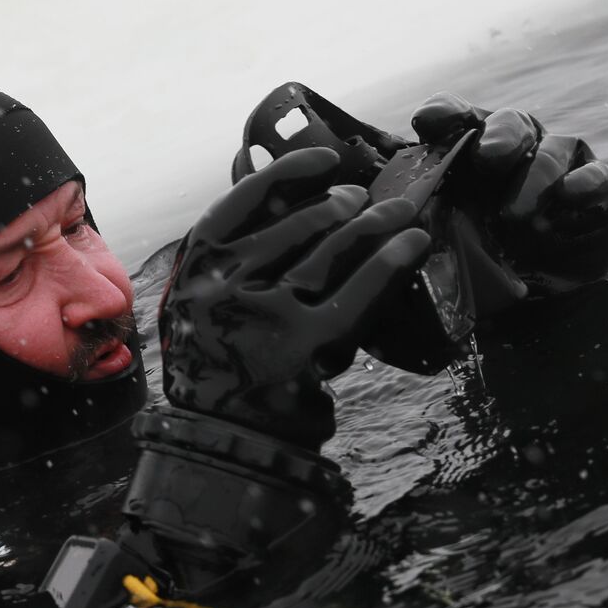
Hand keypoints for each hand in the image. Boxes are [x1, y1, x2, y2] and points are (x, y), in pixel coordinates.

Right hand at [160, 147, 429, 450]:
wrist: (226, 445)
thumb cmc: (218, 370)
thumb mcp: (198, 308)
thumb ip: (226, 258)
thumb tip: (260, 176)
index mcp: (194, 273)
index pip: (240, 203)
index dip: (285, 174)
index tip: (322, 162)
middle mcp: (223, 288)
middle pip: (294, 225)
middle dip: (340, 205)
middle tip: (365, 198)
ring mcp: (264, 315)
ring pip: (329, 252)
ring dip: (373, 225)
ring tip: (399, 214)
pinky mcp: (305, 345)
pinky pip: (356, 293)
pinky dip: (389, 263)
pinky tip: (412, 246)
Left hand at [412, 93, 607, 288]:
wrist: (539, 289)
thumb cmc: (481, 253)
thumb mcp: (442, 237)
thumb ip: (419, 219)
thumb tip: (380, 218)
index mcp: (473, 148)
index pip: (457, 115)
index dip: (444, 112)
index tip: (427, 122)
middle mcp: (518, 146)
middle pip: (511, 123)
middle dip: (500, 137)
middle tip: (489, 157)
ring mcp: (561, 164)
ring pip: (554, 150)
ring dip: (537, 176)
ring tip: (517, 214)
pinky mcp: (599, 190)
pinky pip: (600, 177)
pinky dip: (587, 183)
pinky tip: (572, 194)